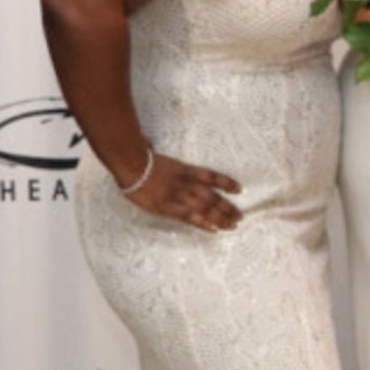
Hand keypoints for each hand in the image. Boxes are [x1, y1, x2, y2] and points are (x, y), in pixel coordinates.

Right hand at [124, 153, 242, 231]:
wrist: (130, 163)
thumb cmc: (138, 156)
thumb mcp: (154, 153)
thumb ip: (158, 151)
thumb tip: (148, 141)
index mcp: (185, 170)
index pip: (212, 176)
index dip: (226, 183)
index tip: (239, 189)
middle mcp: (186, 183)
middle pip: (212, 196)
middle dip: (227, 207)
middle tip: (240, 216)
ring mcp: (178, 195)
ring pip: (205, 207)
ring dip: (220, 217)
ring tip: (233, 225)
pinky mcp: (167, 206)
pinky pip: (189, 217)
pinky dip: (203, 223)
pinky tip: (215, 229)